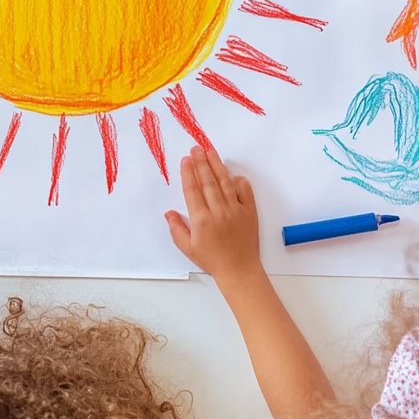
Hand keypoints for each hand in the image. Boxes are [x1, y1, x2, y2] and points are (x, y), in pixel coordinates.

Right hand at [165, 147, 260, 282]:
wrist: (239, 270)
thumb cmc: (212, 260)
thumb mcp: (188, 248)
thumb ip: (176, 229)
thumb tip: (169, 212)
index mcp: (201, 220)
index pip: (192, 190)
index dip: (188, 173)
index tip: (185, 160)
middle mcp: (218, 212)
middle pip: (207, 182)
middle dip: (201, 163)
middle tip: (196, 148)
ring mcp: (235, 210)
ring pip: (224, 183)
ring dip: (216, 165)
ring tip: (210, 152)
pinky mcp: (249, 212)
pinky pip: (245, 192)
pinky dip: (239, 181)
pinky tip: (232, 173)